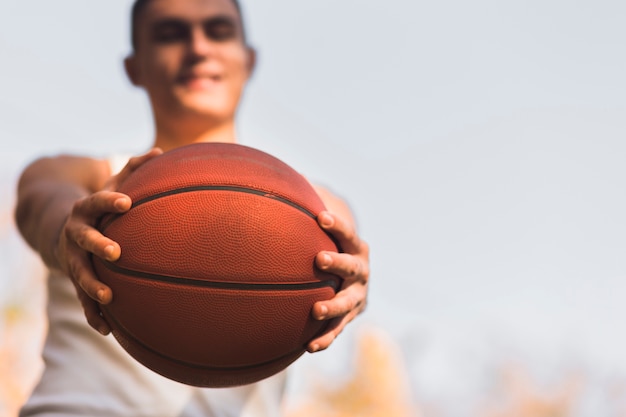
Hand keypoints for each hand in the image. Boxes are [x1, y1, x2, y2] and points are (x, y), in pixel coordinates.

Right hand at [56, 148, 162, 334]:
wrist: (62, 228)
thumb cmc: (103, 207)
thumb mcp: (113, 186)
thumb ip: (135, 169)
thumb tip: (162, 151)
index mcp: (87, 209)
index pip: (96, 201)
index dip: (110, 201)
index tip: (128, 203)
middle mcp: (75, 232)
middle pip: (83, 238)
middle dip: (98, 244)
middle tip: (116, 253)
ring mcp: (72, 257)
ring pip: (79, 272)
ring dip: (92, 286)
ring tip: (109, 298)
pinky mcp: (75, 277)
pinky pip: (83, 298)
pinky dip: (94, 313)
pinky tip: (108, 329)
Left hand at [307, 210, 369, 351]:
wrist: (353, 281)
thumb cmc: (331, 247)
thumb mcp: (326, 230)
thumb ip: (310, 206)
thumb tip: (287, 175)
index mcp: (356, 247)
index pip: (347, 234)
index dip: (337, 225)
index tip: (321, 217)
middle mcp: (361, 271)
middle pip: (352, 267)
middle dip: (337, 263)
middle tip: (318, 259)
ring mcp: (358, 296)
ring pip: (348, 303)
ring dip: (332, 306)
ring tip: (314, 310)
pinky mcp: (349, 317)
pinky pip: (338, 329)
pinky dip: (326, 337)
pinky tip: (309, 347)